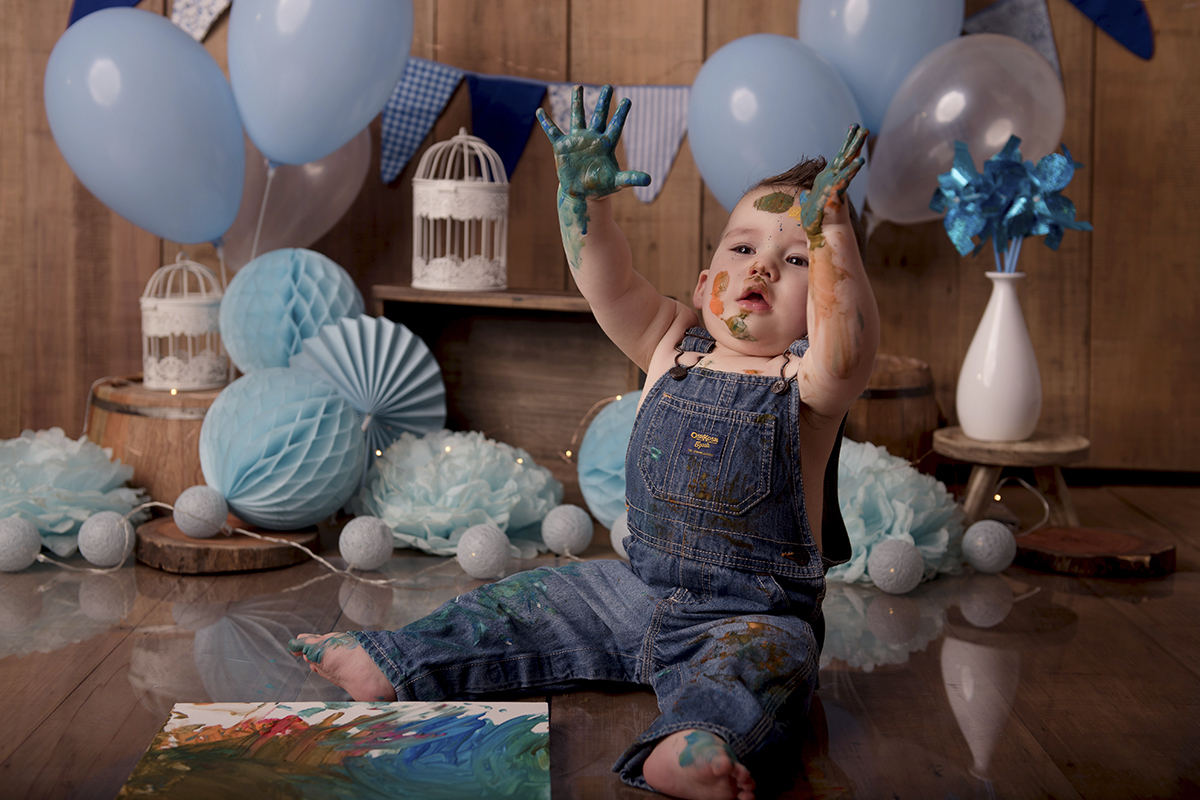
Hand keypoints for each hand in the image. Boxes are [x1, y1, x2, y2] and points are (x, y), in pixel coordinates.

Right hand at [537, 85, 649, 199]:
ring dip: (577, 102)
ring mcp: (577, 141)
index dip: (621, 114)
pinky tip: (540, 111)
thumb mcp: (616, 182)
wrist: (581, 193)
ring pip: (577, 117)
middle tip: (609, 86)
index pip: (615, 126)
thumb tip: (648, 180)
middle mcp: (592, 139)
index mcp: (606, 145)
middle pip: (599, 116)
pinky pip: (553, 131)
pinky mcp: (562, 147)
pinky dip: (546, 122)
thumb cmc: (601, 186)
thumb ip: (631, 178)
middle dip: (603, 102)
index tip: (628, 100)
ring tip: (577, 86)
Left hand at [796, 124, 867, 244]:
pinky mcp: (837, 193)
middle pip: (846, 156)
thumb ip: (809, 197)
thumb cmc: (816, 221)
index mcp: (828, 179)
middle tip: (862, 126)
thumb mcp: (809, 204)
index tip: (851, 131)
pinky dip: (852, 170)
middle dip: (853, 141)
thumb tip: (806, 195)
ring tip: (864, 134)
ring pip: (849, 163)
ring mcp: (838, 185)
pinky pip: (845, 179)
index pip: (839, 159)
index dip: (845, 146)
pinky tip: (860, 160)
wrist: (823, 233)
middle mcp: (835, 179)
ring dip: (856, 148)